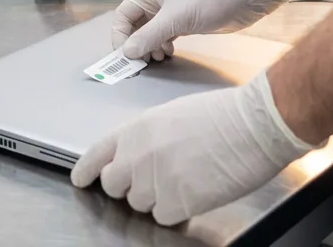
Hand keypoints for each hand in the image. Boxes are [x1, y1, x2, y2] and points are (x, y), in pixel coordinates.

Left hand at [70, 71, 317, 225]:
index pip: (97, 154)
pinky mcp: (178, 201)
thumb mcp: (170, 115)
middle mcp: (138, 154)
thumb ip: (146, 137)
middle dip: (127, 187)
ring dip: (156, 199)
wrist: (251, 125)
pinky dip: (175, 211)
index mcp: (136, 128)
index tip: (81, 180)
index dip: (87, 170)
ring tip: (182, 181)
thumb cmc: (220, 115)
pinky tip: (192, 194)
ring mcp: (156, 180)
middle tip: (150, 182)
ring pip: (139, 204)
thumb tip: (138, 156)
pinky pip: (163, 216)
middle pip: (113, 185)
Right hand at [112, 0, 285, 60]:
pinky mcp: (183, 22)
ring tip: (157, 58)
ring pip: (150, 33)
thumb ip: (149, 36)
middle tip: (140, 62)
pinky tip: (169, 53)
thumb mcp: (176, 19)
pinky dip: (162, 46)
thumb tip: (127, 52)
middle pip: (135, 26)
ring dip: (149, 47)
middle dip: (135, 44)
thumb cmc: (209, 0)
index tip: (124, 55)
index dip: (120, 35)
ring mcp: (170, 13)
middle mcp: (157, 2)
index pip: (123, 15)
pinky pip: (164, 37)